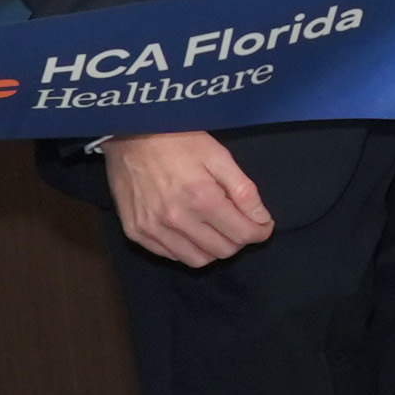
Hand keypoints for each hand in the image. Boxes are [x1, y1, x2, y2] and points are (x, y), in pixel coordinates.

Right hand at [106, 129, 272, 267]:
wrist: (130, 133)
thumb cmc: (179, 140)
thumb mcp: (219, 156)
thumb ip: (244, 190)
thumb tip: (262, 219)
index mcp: (202, 198)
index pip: (242, 234)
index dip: (260, 232)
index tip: (264, 225)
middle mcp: (176, 219)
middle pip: (222, 251)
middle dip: (239, 240)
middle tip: (240, 223)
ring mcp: (152, 229)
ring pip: (196, 260)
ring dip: (213, 249)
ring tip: (216, 229)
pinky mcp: (135, 232)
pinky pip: (169, 256)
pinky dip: (187, 249)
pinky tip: (191, 231)